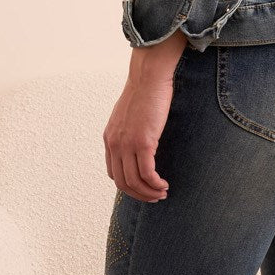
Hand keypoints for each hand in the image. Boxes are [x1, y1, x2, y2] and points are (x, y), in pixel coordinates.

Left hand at [103, 37, 185, 200]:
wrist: (149, 78)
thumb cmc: (144, 93)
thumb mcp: (129, 116)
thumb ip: (129, 132)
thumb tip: (140, 144)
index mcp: (109, 139)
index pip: (113, 173)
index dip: (129, 186)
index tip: (144, 188)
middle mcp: (114, 144)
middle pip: (122, 182)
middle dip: (139, 195)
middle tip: (155, 197)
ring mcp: (127, 144)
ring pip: (135, 181)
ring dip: (149, 192)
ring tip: (162, 193)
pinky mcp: (143, 142)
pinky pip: (147, 173)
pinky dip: (156, 183)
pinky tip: (164, 184)